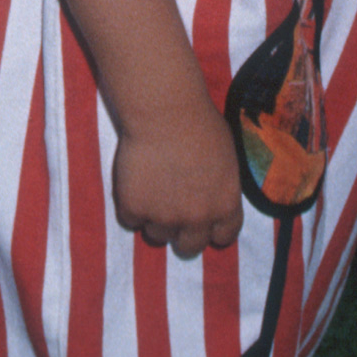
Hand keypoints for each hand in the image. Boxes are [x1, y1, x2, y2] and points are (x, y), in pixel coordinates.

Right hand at [113, 101, 241, 255]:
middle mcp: (197, 218)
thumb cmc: (198, 122)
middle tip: (172, 211)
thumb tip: (212, 197)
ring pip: (157, 235)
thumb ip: (221, 186)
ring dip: (155, 218)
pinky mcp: (134, 208)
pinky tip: (135, 181)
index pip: (224, 237)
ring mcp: (164, 217)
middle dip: (182, 233)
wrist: (163, 108)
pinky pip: (130, 220)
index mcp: (224, 205)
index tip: (203, 220)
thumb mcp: (226, 157)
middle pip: (189, 247)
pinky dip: (131, 205)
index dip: (212, 229)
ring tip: (152, 187)